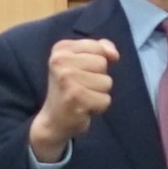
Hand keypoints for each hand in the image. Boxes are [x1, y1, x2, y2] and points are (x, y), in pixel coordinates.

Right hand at [30, 33, 117, 158]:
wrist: (53, 120)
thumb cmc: (70, 89)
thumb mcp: (82, 61)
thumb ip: (101, 49)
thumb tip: (114, 55)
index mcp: (61, 48)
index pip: (98, 47)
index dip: (97, 63)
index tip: (80, 73)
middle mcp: (60, 60)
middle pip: (102, 64)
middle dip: (97, 78)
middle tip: (80, 88)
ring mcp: (66, 78)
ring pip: (107, 82)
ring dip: (98, 93)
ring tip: (82, 97)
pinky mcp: (75, 97)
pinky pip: (105, 100)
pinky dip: (98, 107)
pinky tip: (83, 108)